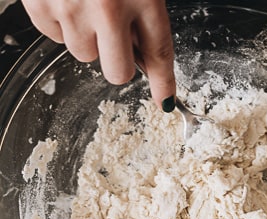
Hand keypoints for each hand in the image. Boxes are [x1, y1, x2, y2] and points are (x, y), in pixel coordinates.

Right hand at [22, 0, 175, 109]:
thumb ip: (143, 14)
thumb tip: (144, 59)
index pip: (159, 54)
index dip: (163, 82)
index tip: (165, 99)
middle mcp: (108, 9)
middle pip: (117, 72)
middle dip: (116, 60)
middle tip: (111, 35)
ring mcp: (71, 7)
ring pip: (83, 54)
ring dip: (85, 36)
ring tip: (83, 1)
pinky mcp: (39, 2)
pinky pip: (53, 35)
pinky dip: (58, 21)